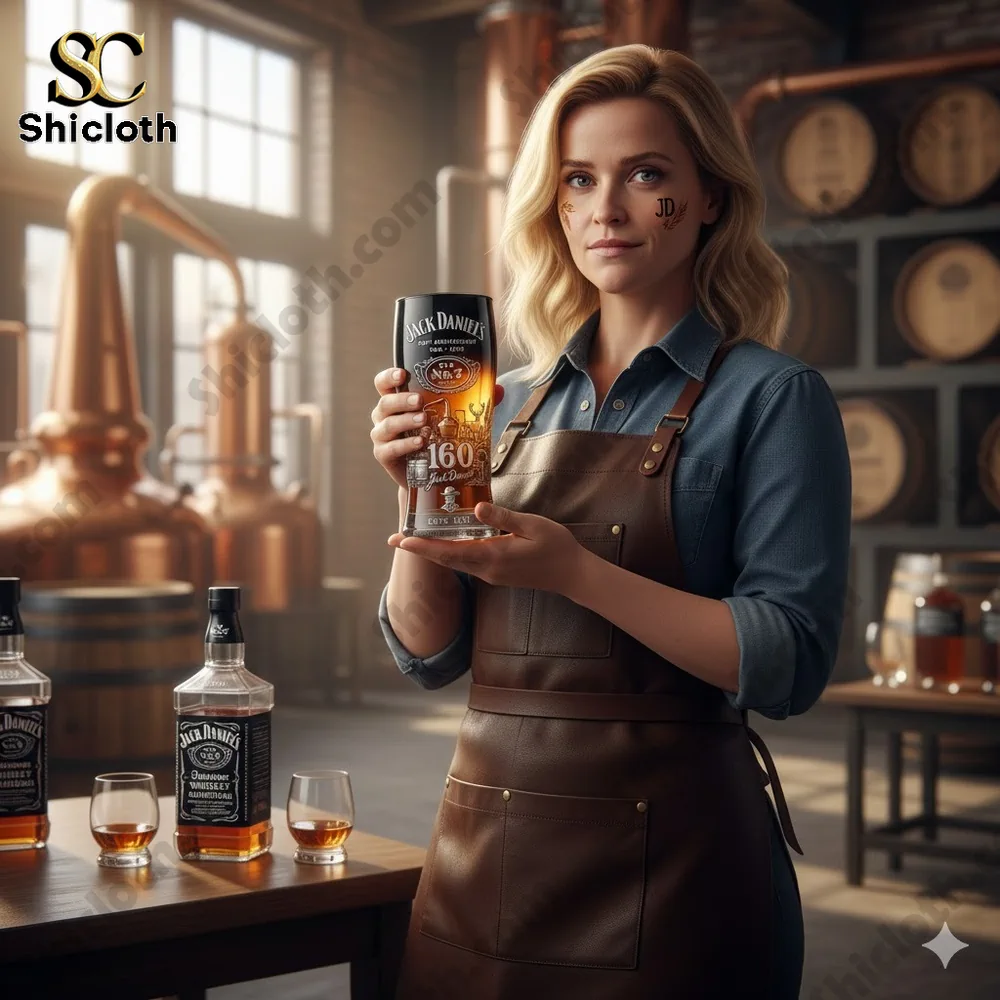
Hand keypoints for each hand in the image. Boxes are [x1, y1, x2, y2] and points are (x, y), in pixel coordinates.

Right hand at [371, 367, 503, 490]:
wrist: (431, 476)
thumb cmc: (438, 440)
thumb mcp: (454, 419)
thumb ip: (472, 403)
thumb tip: (498, 389)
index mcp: (398, 402)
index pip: (384, 384)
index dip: (389, 376)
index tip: (403, 374)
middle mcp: (386, 417)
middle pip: (385, 403)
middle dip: (401, 400)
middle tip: (420, 400)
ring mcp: (383, 437)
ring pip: (386, 425)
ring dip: (405, 421)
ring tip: (423, 420)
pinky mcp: (384, 456)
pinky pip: (390, 448)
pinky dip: (405, 445)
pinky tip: (420, 442)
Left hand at [388, 501, 585, 594]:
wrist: (572, 575)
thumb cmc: (556, 547)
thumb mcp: (533, 526)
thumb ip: (504, 517)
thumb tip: (478, 508)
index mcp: (493, 556)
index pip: (450, 552)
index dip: (424, 547)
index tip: (401, 540)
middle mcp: (487, 569)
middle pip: (445, 560)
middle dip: (420, 550)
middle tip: (395, 539)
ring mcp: (490, 574)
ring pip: (454, 563)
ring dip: (433, 552)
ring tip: (414, 538)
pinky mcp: (495, 574)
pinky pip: (466, 563)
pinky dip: (450, 554)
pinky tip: (445, 542)